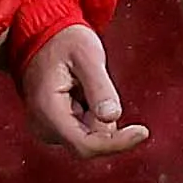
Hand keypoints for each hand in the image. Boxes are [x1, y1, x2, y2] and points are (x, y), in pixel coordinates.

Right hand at [14, 20, 149, 162]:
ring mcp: (46, 128)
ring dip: (99, 117)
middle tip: (102, 88)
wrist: (40, 36)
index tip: (142, 131)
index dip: (117, 143)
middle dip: (107, 123)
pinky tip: (83, 93)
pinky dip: (93, 116)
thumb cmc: (62, 42)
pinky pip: (84, 132)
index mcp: (48, 110)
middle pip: (89, 144)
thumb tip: (112, 117)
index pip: (85, 145)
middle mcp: (42, 125)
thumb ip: (99, 87)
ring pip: (89, 139)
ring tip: (86, 86)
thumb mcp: (86, 55)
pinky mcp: (53, 127)